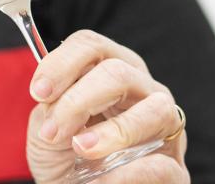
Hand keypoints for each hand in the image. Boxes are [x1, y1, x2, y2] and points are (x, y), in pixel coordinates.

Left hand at [26, 30, 188, 182]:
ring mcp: (166, 128)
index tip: (38, 92)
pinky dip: (126, 172)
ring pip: (154, 109)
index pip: (91, 45)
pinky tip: (102, 179)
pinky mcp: (176, 169)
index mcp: (110, 72)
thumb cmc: (66, 160)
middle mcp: (144, 90)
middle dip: (78, 101)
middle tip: (52, 133)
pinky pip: (159, 163)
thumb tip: (54, 97)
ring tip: (82, 149)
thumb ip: (51, 107)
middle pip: (118, 71)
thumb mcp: (48, 129)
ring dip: (113, 131)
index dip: (62, 63)